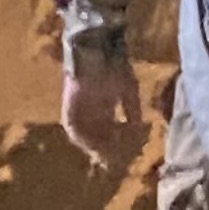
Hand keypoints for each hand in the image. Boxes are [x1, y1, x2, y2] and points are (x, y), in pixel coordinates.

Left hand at [62, 52, 143, 167]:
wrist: (96, 48)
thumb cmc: (114, 65)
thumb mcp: (129, 89)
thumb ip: (132, 109)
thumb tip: (139, 127)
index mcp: (103, 107)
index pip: (109, 132)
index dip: (119, 144)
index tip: (129, 153)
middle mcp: (89, 111)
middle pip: (97, 138)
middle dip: (108, 150)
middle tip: (118, 161)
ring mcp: (77, 110)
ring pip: (85, 138)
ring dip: (96, 148)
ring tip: (108, 156)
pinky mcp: (69, 109)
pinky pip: (75, 130)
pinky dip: (85, 140)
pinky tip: (95, 145)